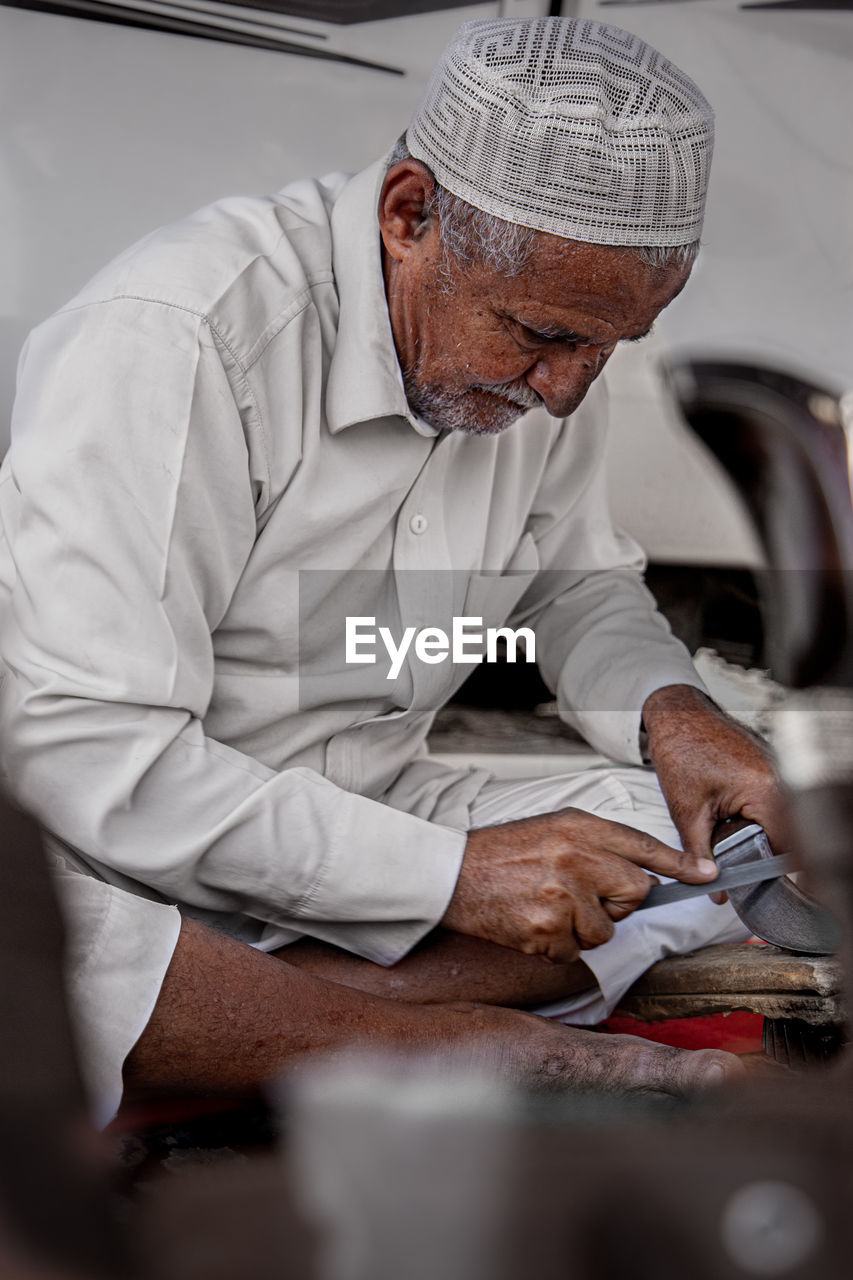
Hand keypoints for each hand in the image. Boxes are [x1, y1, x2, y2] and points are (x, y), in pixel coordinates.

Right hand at [442, 807, 719, 963]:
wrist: (451, 875)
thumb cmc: (502, 853)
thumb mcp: (553, 828)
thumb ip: (598, 843)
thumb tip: (642, 873)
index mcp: (578, 827)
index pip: (641, 845)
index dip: (679, 863)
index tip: (708, 875)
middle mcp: (574, 858)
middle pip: (636, 891)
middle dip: (616, 900)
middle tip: (578, 891)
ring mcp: (561, 896)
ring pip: (607, 929)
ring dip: (584, 927)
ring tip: (548, 906)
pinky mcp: (546, 930)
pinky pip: (576, 951)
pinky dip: (558, 944)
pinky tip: (533, 922)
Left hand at [642, 685, 792, 881]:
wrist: (676, 716)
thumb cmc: (681, 750)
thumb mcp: (687, 812)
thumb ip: (700, 854)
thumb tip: (713, 885)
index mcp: (765, 789)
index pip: (781, 844)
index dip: (762, 864)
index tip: (745, 873)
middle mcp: (779, 778)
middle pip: (784, 833)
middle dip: (758, 847)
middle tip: (730, 850)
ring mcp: (778, 769)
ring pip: (780, 818)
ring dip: (758, 829)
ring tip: (728, 824)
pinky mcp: (771, 766)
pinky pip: (773, 800)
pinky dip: (757, 811)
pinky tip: (735, 809)